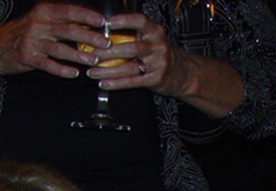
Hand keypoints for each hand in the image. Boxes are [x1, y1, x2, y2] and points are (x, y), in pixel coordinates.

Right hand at [0, 3, 106, 88]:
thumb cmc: (22, 34)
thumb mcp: (39, 20)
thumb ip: (59, 21)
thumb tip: (86, 24)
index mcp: (43, 11)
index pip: (69, 11)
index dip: (87, 16)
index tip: (102, 21)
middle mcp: (38, 24)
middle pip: (69, 30)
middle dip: (90, 37)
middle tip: (105, 44)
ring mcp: (33, 42)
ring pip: (61, 49)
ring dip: (79, 56)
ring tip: (93, 60)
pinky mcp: (28, 58)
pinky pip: (49, 65)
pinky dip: (63, 70)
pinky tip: (74, 73)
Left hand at [91, 12, 244, 114]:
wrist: (183, 72)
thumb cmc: (160, 54)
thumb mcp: (151, 38)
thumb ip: (133, 35)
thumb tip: (102, 33)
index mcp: (154, 31)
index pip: (139, 21)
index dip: (123, 20)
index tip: (107, 23)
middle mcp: (157, 46)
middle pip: (131, 48)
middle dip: (109, 52)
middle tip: (92, 54)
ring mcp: (158, 63)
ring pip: (129, 67)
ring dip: (108, 71)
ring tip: (92, 72)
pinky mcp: (156, 79)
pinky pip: (133, 82)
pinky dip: (117, 84)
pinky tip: (104, 84)